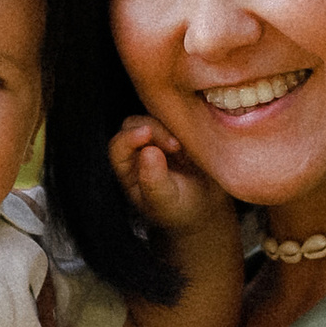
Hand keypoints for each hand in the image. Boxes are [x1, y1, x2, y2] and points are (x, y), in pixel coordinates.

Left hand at [108, 110, 228, 237]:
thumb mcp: (165, 201)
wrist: (207, 208)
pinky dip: (186, 120)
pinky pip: (179, 116)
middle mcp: (138, 149)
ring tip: (187, 145)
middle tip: (176, 146)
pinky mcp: (179, 130)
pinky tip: (197, 135)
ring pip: (156, 115)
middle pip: (135, 124)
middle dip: (154, 130)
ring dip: (171, 124)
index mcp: (127, 168)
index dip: (129, 137)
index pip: (118, 146)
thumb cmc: (179, 210)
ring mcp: (159, 137)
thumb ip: (153, 181)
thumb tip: (148, 152)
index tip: (147, 134)